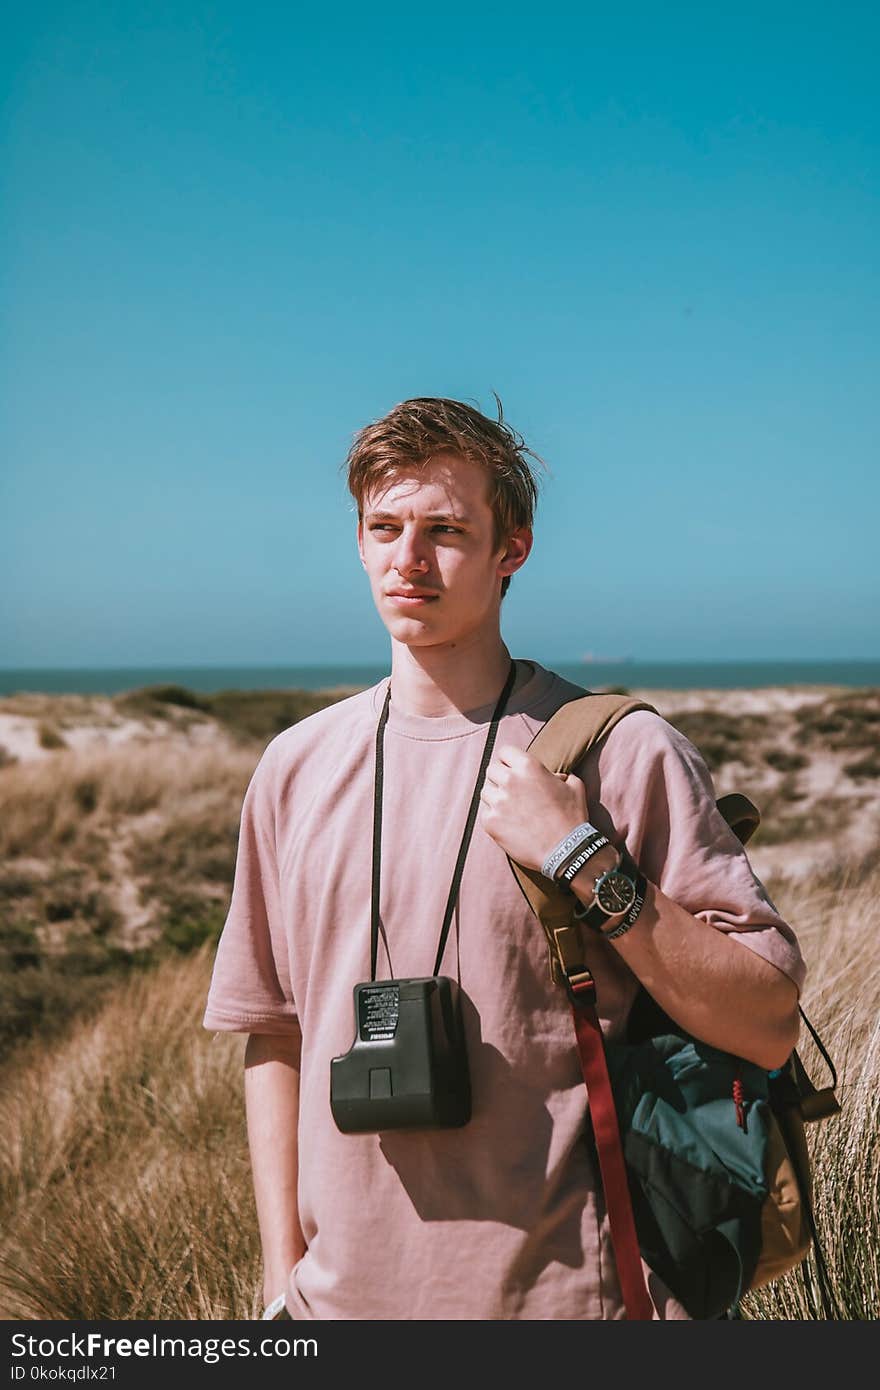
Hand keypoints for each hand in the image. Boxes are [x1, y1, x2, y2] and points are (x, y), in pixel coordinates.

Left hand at [479, 744, 588, 871]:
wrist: (565, 850)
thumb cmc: (571, 817)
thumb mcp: (575, 787)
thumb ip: (561, 775)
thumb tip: (554, 777)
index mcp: (528, 766)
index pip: (505, 752)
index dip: (509, 761)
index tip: (514, 770)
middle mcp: (510, 780)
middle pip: (491, 770)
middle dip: (500, 778)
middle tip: (512, 792)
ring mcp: (498, 802)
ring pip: (485, 791)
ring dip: (495, 797)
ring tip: (510, 809)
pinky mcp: (490, 822)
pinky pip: (485, 813)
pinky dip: (494, 818)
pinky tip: (509, 824)